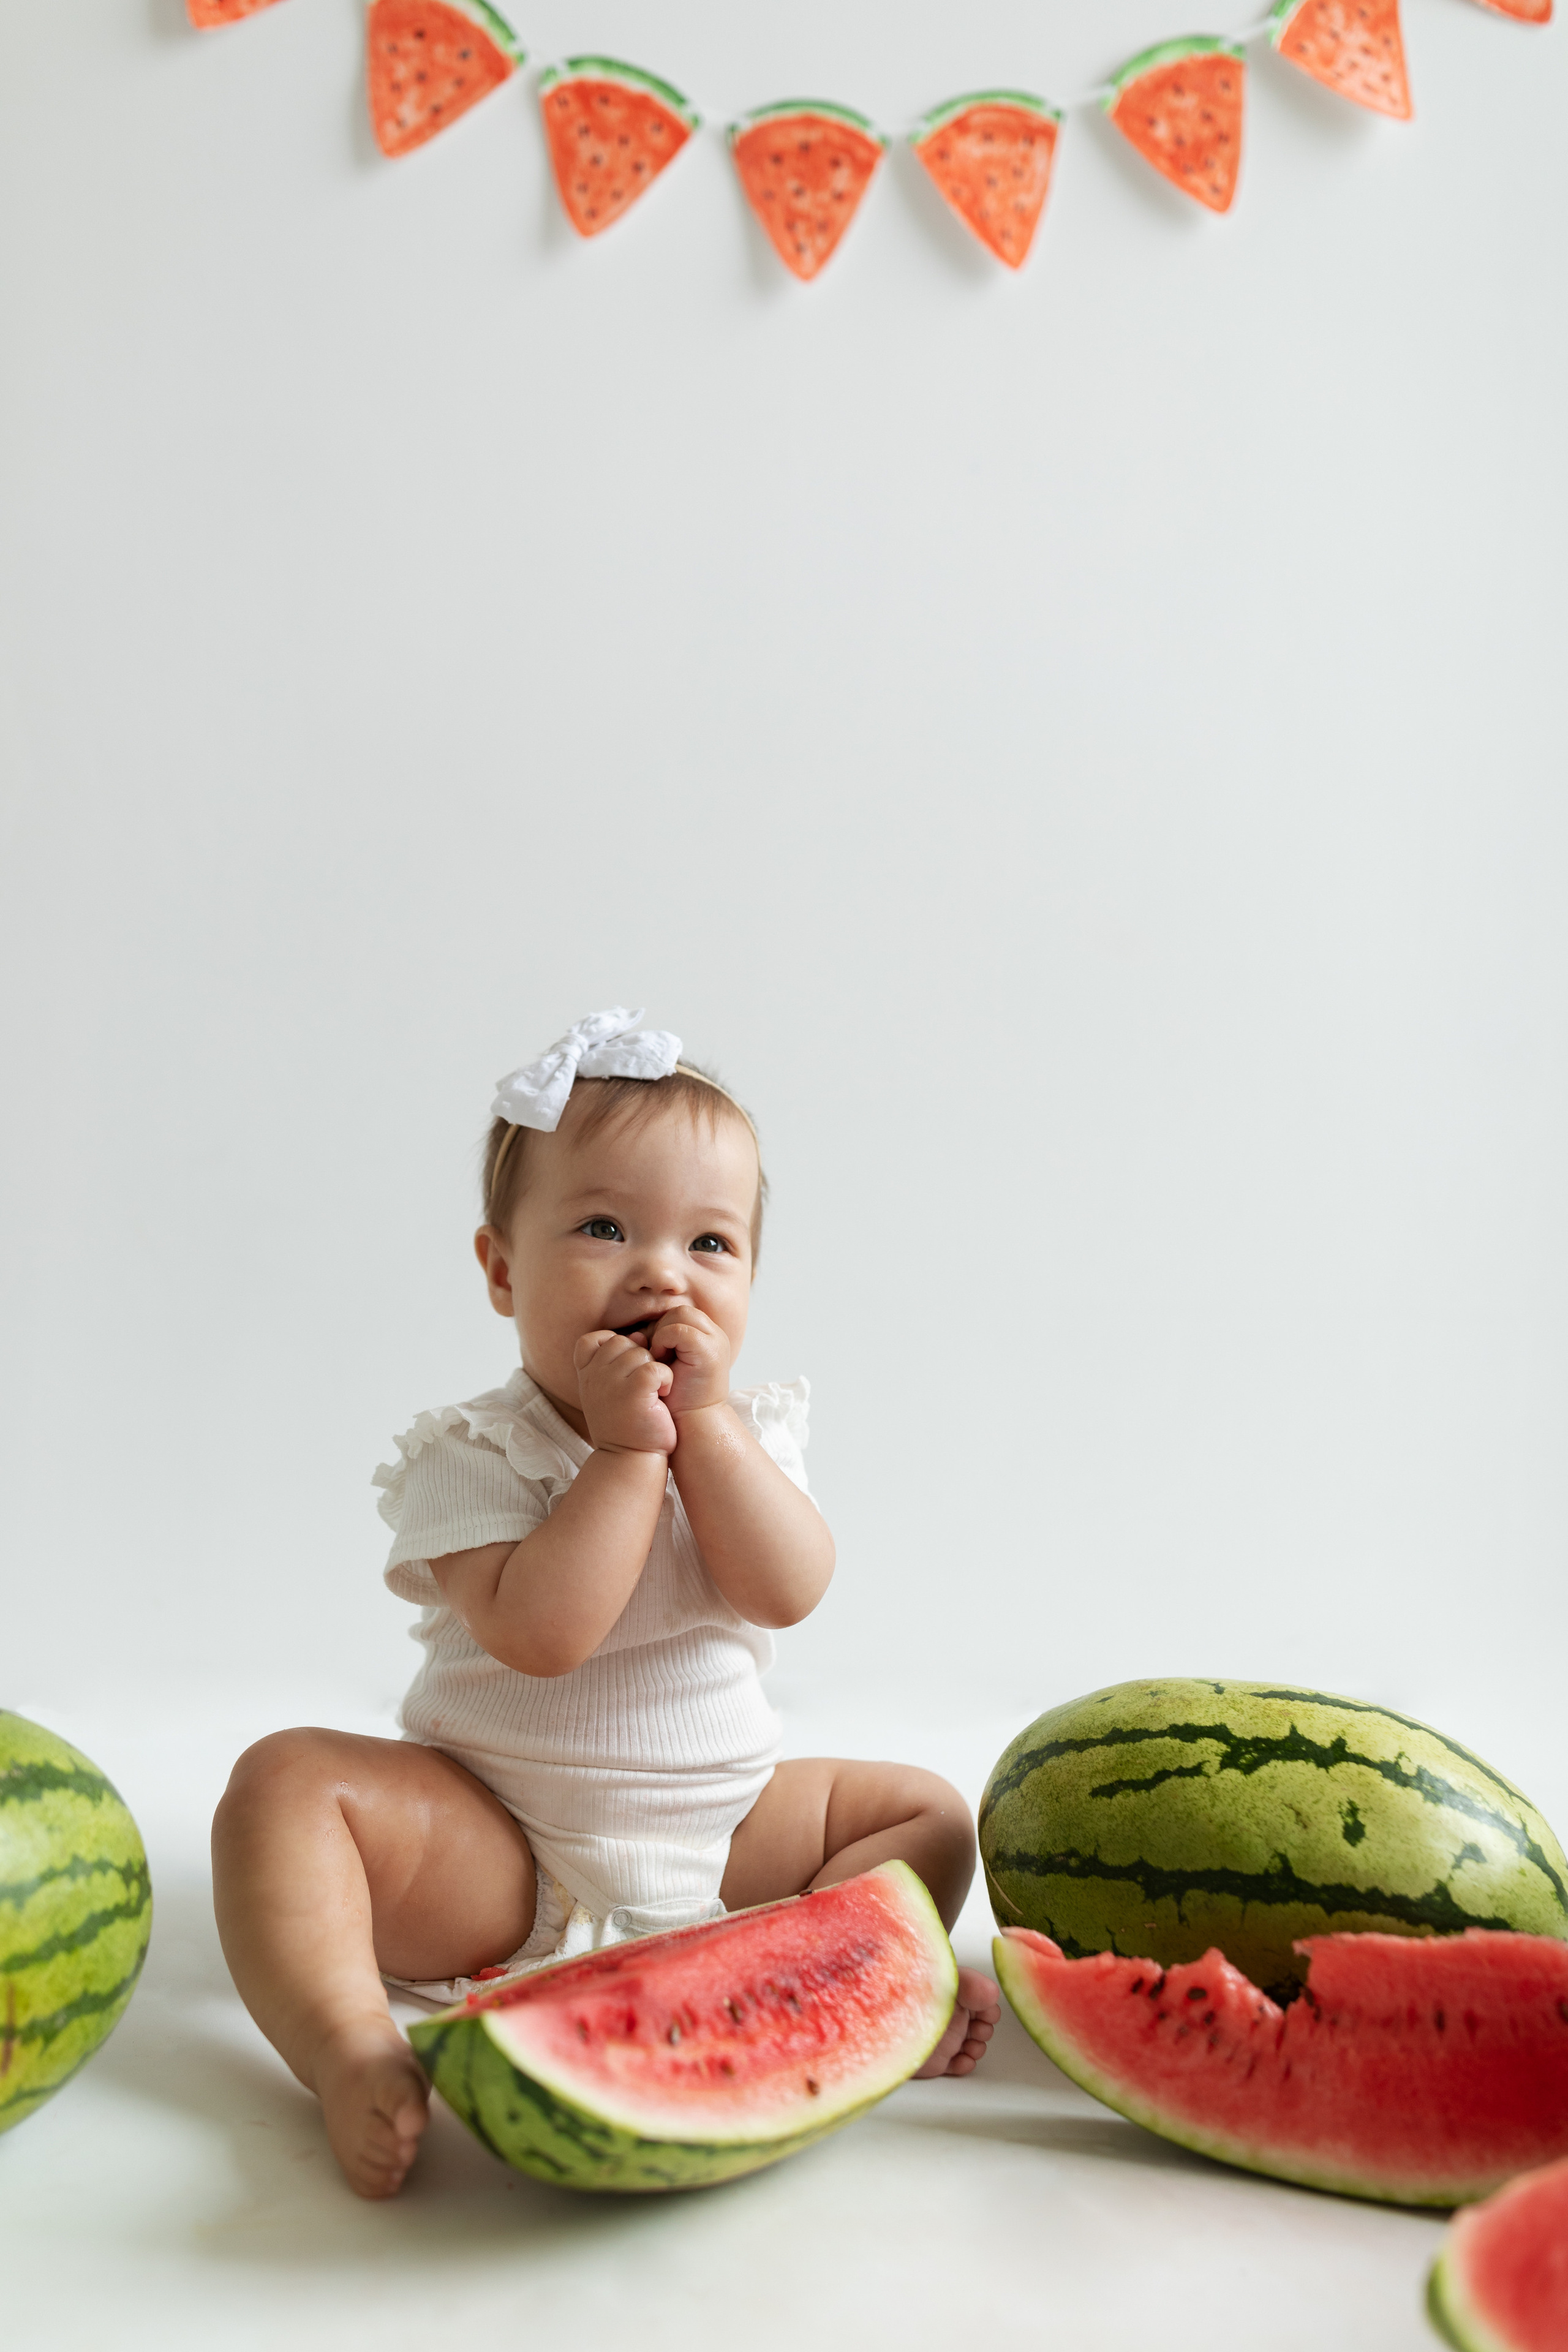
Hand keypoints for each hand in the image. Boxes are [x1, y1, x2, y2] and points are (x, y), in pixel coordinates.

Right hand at [574, 1331, 676, 1455]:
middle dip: (638, 1358)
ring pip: (641, 1353)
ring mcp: (611, 1383)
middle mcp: (594, 1377)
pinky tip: (662, 1396)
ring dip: (654, 1370)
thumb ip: (617, 1360)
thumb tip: (639, 1334)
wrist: (629, 1459)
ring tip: (651, 1394)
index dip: (611, 1346)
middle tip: (642, 1387)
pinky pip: (656, 1367)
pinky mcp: (634, 1391)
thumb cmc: (625, 1423)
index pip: (591, 1340)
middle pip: (622, 1342)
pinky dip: (665, 1379)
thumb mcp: (611, 1390)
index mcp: (585, 1375)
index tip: (623, 1372)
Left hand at [646, 1302, 731, 1420]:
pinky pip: (680, 1330)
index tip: (653, 1351)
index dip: (662, 1327)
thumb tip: (636, 1333)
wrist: (693, 1423)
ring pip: (681, 1314)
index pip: (680, 1314)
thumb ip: (660, 1345)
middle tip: (654, 1353)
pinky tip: (660, 1360)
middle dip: (661, 1328)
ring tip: (658, 1356)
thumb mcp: (667, 1365)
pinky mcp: (709, 1351)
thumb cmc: (675, 1398)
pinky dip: (664, 1341)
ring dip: (662, 1333)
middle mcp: (715, 1335)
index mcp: (706, 1337)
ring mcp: (715, 1341)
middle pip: (681, 1310)